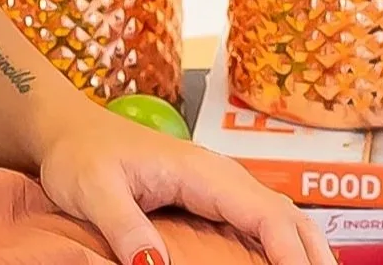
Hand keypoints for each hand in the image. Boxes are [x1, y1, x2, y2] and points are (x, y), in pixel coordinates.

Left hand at [33, 101, 336, 264]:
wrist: (68, 130)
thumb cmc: (79, 155)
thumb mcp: (92, 190)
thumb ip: (124, 226)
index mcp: (202, 171)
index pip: (266, 213)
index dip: (291, 254)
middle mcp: (221, 176)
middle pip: (288, 217)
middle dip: (313, 255)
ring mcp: (219, 186)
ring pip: (281, 219)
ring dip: (305, 250)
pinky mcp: (211, 198)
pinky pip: (260, 223)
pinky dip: (283, 247)